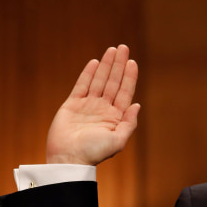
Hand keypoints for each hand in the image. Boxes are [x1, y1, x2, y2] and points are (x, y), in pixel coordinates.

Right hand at [46, 45, 139, 164]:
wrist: (68, 158)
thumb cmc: (94, 153)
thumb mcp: (118, 141)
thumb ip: (129, 123)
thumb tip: (137, 104)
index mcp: (115, 117)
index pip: (124, 92)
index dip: (129, 76)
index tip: (132, 62)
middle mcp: (103, 109)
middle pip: (113, 82)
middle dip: (118, 65)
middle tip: (123, 47)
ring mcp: (88, 106)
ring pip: (99, 80)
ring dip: (106, 65)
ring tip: (112, 50)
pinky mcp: (72, 105)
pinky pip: (81, 85)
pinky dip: (88, 74)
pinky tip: (95, 62)